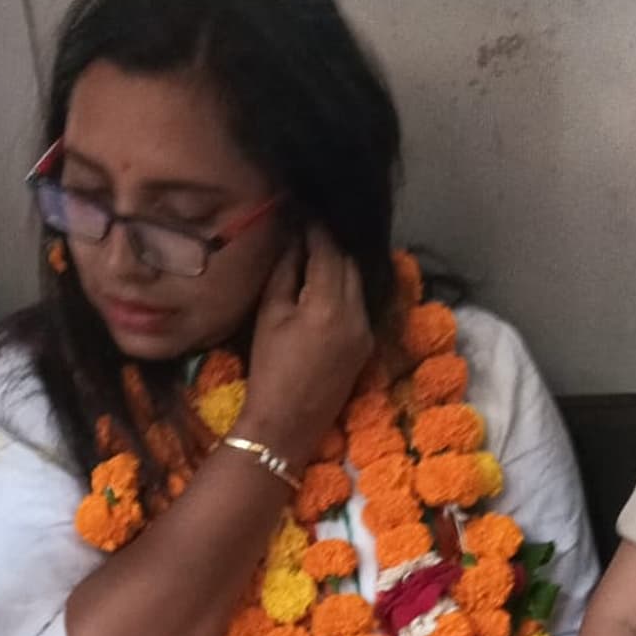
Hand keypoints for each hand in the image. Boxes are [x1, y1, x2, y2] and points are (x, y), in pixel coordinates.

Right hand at [243, 227, 373, 471]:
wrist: (285, 426)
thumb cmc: (269, 370)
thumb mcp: (270, 314)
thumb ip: (286, 270)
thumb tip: (294, 236)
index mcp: (329, 303)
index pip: (328, 248)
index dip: (314, 226)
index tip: (302, 209)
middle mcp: (356, 313)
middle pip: (348, 262)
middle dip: (329, 243)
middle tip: (307, 229)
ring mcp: (365, 330)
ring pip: (356, 282)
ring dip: (338, 264)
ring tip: (314, 252)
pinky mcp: (366, 346)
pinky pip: (358, 304)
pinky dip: (344, 288)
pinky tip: (325, 284)